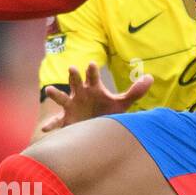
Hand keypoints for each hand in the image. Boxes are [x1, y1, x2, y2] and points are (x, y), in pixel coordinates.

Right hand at [39, 63, 153, 132]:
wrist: (96, 128)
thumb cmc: (107, 111)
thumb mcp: (121, 103)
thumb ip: (135, 91)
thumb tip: (150, 77)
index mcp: (93, 88)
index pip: (93, 77)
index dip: (92, 71)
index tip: (93, 64)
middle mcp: (80, 94)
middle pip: (75, 82)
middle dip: (74, 76)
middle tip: (72, 68)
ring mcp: (71, 106)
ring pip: (62, 98)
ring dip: (56, 94)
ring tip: (49, 90)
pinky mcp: (66, 120)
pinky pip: (57, 122)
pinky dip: (51, 125)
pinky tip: (45, 130)